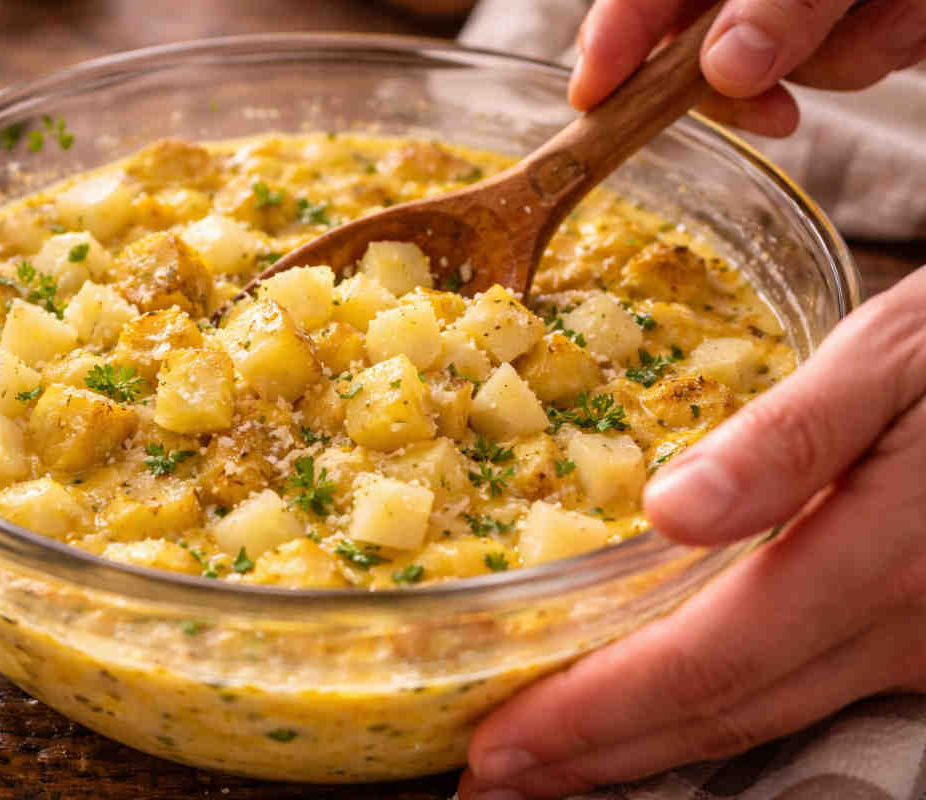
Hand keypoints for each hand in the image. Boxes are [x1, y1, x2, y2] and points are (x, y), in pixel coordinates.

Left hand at [459, 266, 925, 799]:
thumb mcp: (890, 361)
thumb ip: (788, 439)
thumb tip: (667, 510)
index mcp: (874, 558)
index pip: (703, 662)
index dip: (595, 711)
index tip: (500, 743)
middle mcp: (893, 630)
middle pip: (719, 716)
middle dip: (596, 754)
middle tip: (491, 778)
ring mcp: (911, 650)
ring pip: (757, 721)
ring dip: (642, 750)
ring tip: (546, 766)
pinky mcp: (914, 642)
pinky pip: (794, 698)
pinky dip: (706, 718)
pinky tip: (651, 717)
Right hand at [569, 0, 925, 135]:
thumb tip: (725, 66)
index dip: (614, 40)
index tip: (593, 97)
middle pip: (700, 39)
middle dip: (751, 78)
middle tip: (777, 114)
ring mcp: (798, 1)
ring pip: (778, 59)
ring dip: (842, 56)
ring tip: (898, 14)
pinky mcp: (843, 14)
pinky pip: (838, 55)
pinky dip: (879, 46)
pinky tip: (907, 18)